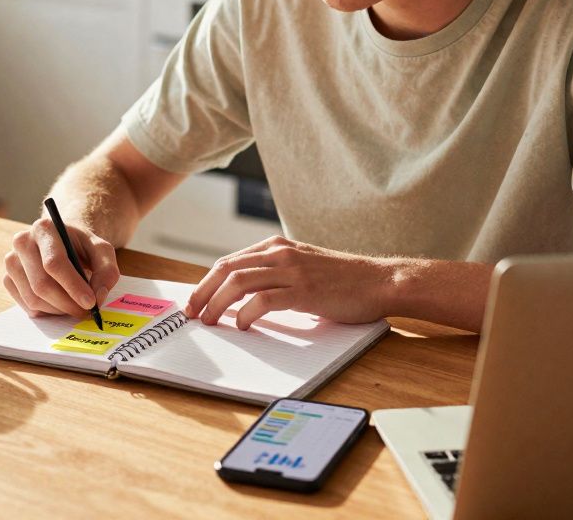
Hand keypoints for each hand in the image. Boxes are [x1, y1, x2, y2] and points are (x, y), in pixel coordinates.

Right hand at [3, 217, 120, 317]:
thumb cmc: (81, 246)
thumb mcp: (102, 251)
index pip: (54, 263)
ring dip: (58, 309)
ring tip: (75, 305)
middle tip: (86, 312)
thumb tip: (98, 296)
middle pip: (42, 284)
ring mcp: (11, 261)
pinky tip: (60, 302)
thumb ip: (106, 271)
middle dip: (67, 303)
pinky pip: (26, 305)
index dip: (73, 286)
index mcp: (44, 228)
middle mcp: (22, 242)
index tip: (90, 302)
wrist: (62, 242)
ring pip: (33, 299)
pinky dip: (47, 311)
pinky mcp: (8, 279)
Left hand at [183, 236, 396, 328]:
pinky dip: (245, 313)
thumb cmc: (344, 280)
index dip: (207, 282)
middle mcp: (280, 253)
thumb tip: (244, 296)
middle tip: (192, 313)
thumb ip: (276, 274)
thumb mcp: (303, 267)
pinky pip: (262, 300)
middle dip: (203, 292)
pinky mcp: (303, 290)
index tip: (195, 301)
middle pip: (226, 269)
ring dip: (217, 303)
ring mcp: (291, 270)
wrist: (379, 281)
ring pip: (238, 282)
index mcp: (277, 246)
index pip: (230, 262)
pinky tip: (242, 325)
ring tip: (210, 321)